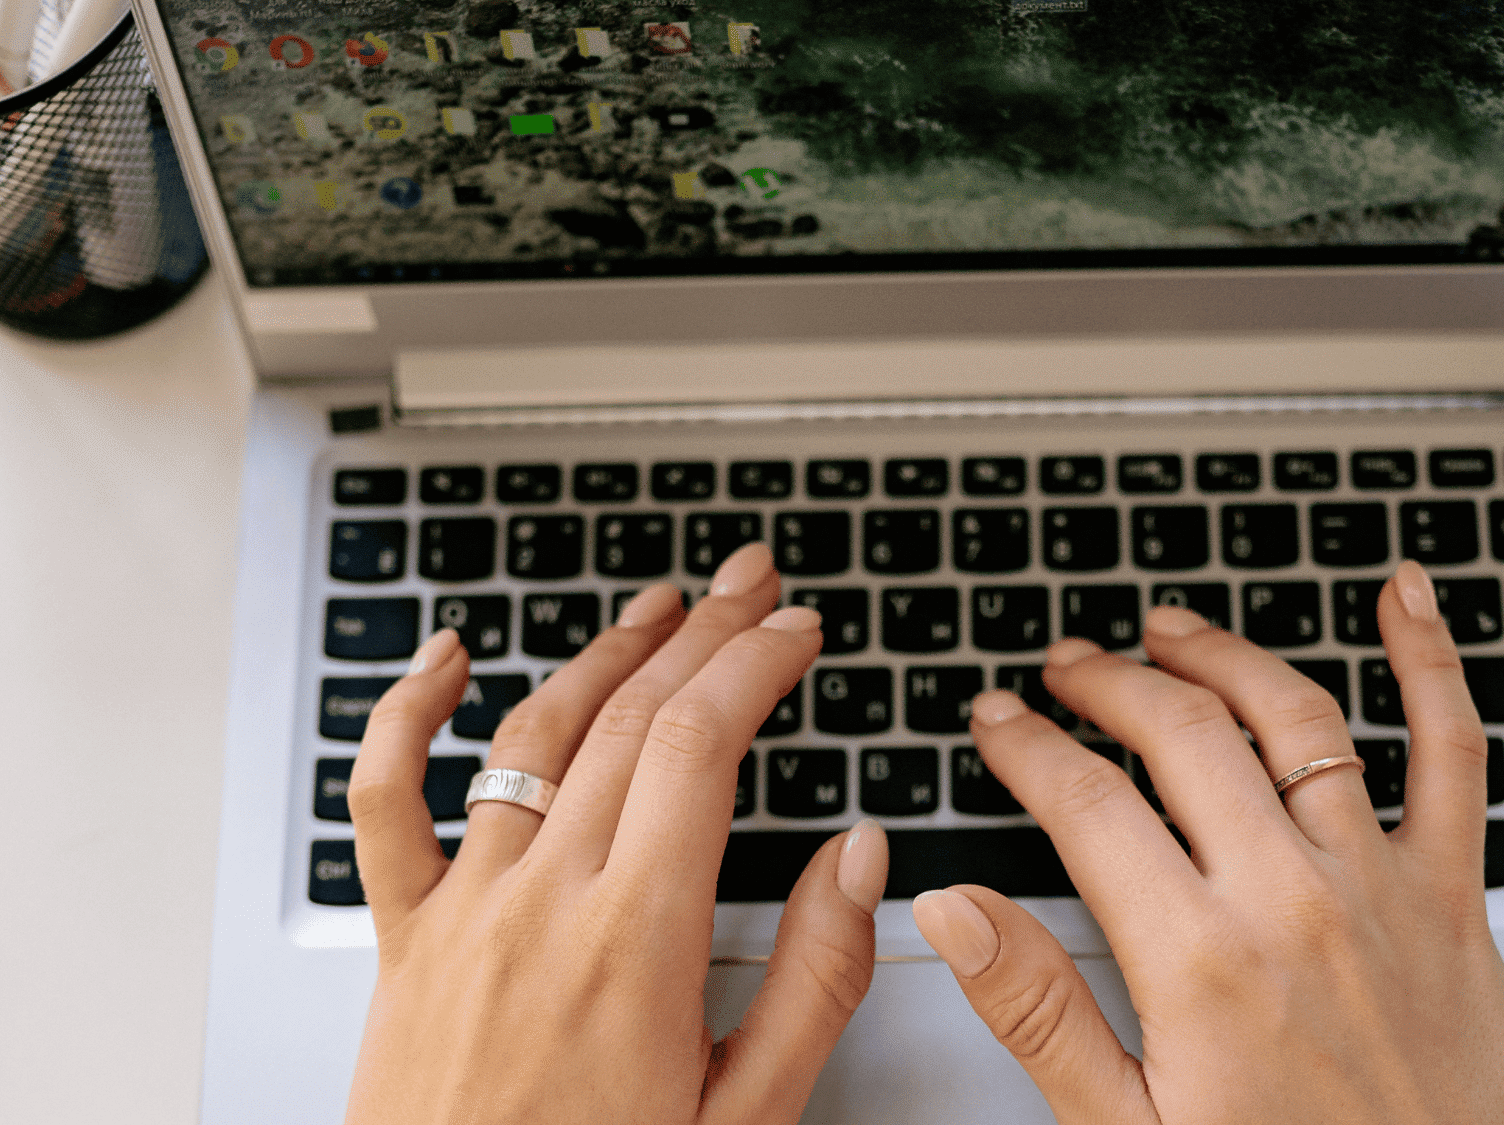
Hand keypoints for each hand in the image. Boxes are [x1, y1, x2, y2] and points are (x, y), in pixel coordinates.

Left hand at [342, 544, 888, 1124]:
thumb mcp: (748, 1113)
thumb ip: (815, 978)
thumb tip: (858, 856)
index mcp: (636, 940)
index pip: (700, 744)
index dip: (755, 663)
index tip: (796, 629)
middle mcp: (542, 904)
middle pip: (628, 717)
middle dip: (703, 632)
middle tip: (750, 583)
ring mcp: (463, 911)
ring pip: (531, 736)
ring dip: (602, 653)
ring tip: (657, 605)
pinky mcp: (404, 939)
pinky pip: (385, 803)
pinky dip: (406, 716)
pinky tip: (446, 660)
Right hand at [911, 560, 1503, 1123]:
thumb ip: (1036, 1010)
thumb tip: (951, 912)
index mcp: (1199, 960)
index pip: (1086, 804)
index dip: (1027, 746)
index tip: (998, 721)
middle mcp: (1291, 900)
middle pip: (1180, 734)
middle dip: (1104, 682)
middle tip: (1063, 666)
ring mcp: (1378, 885)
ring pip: (1293, 716)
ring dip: (1220, 654)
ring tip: (1168, 632)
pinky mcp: (1451, 894)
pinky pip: (1453, 751)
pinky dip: (1431, 662)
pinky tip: (1404, 596)